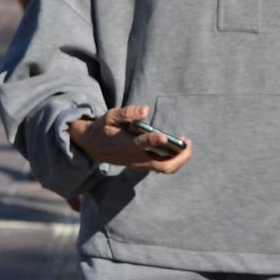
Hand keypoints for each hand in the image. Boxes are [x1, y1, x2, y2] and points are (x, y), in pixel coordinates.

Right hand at [67, 104, 192, 173]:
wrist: (92, 147)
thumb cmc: (104, 128)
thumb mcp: (110, 116)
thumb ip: (128, 113)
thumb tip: (146, 110)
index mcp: (125, 144)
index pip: (140, 144)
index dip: (153, 141)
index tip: (165, 137)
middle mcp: (135, 158)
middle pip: (162, 165)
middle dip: (180, 157)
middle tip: (187, 142)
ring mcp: (140, 164)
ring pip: (164, 168)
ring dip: (179, 158)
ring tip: (185, 142)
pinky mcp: (142, 165)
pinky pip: (162, 166)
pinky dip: (173, 159)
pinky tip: (178, 146)